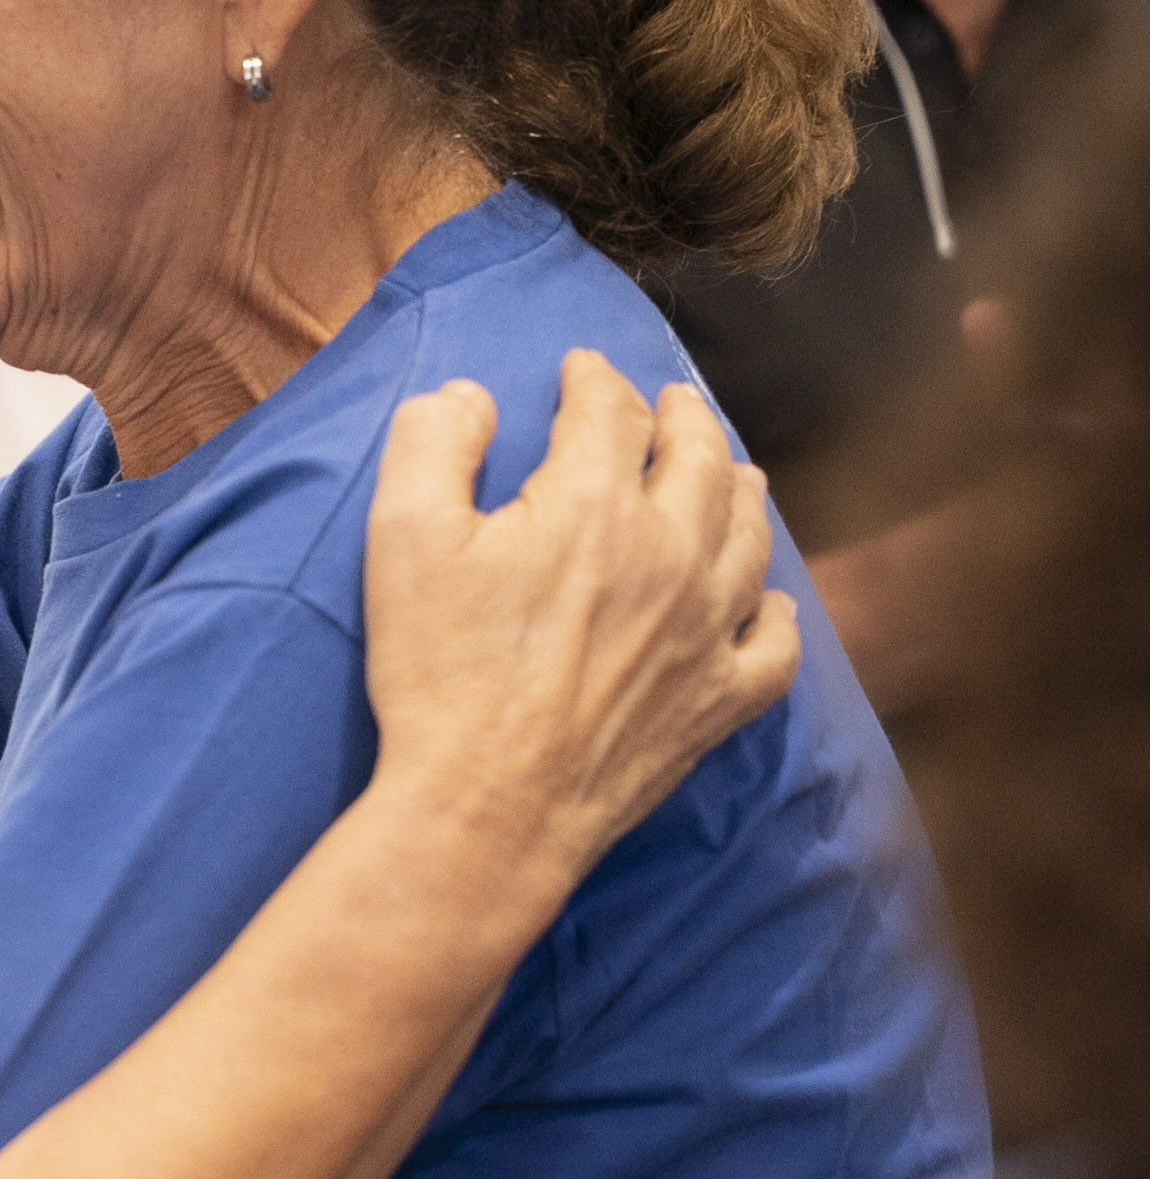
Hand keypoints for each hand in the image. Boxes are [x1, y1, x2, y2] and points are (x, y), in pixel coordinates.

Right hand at [365, 353, 794, 885]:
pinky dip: (778, 615)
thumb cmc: (439, 675)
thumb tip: (471, 395)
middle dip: (683, 416)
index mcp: (593, 503)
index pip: (609, 410)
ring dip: (740, 492)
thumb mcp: (401, 539)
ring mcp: (707, 630)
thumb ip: (432, 443)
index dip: (593, 377)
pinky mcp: (718, 701)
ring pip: (750, 537)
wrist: (486, 809)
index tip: (581, 369)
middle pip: (698, 457)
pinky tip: (768, 605)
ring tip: (731, 474)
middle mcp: (671, 554)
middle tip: (672, 402)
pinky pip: (776, 646)